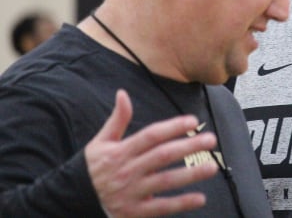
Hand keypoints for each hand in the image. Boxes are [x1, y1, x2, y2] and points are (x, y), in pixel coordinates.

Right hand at [85, 89, 218, 216]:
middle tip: (211, 140)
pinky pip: (161, 208)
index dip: (172, 127)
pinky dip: (181, 204)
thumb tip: (122, 93)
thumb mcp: (100, 142)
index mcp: (120, 152)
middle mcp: (127, 171)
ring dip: (190, 174)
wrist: (72, 200)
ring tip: (211, 166)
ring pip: (165, 181)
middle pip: (162, 156)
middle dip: (188, 146)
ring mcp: (131, 193)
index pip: (150, 136)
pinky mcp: (134, 212)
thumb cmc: (93, 168)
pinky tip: (200, 198)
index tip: (193, 120)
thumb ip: (117, 119)